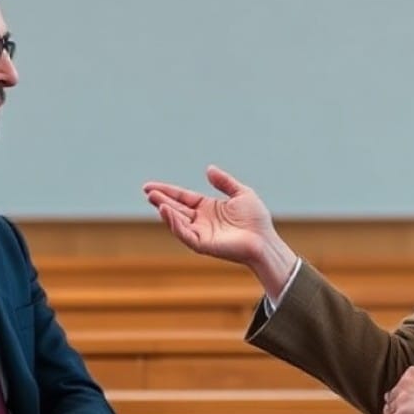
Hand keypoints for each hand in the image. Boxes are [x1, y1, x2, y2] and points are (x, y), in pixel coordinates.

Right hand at [142, 165, 296, 297]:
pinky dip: (174, 224)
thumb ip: (224, 182)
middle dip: (162, 200)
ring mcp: (200, 233)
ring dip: (166, 211)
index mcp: (207, 208)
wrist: (264, 240)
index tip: (150, 186)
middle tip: (148, 191)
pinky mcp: (203, 244)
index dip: (167, 191)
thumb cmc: (256, 220)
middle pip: (176, 208)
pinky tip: (167, 212)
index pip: (182, 197)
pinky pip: (184, 234)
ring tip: (155, 199)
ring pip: (177, 221)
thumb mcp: (241, 193)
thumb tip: (208, 168)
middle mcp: (201, 220)